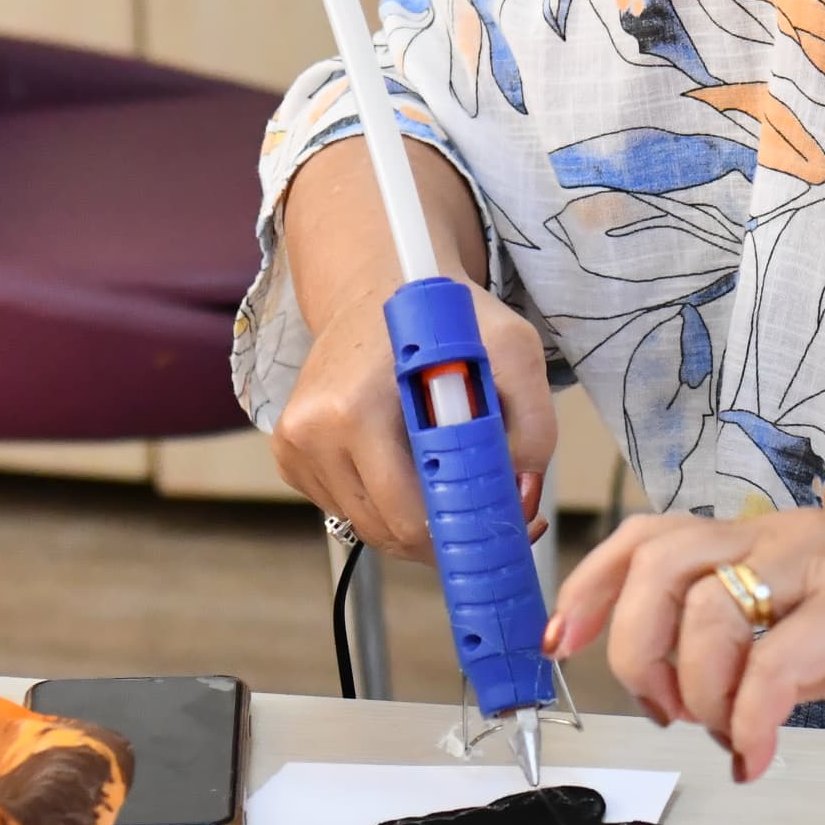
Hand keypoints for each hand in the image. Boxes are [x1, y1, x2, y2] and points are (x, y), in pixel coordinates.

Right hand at [270, 266, 553, 558]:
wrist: (378, 288)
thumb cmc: (443, 319)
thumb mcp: (512, 352)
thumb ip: (532, 427)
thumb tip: (520, 499)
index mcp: (353, 410)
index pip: (405, 515)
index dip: (460, 534)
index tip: (500, 533)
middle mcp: (311, 433)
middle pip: (387, 532)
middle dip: (444, 536)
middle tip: (492, 517)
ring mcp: (294, 448)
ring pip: (368, 528)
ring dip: (416, 523)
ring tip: (454, 483)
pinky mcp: (291, 457)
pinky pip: (348, 510)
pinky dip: (385, 504)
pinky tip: (411, 466)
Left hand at [547, 509, 824, 779]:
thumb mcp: (823, 623)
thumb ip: (760, 647)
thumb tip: (699, 697)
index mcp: (767, 536)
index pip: (649, 536)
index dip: (591, 585)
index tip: (563, 640)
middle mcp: (784, 537)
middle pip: (660, 566)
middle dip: (633, 644)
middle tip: (655, 703)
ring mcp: (821, 566)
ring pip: (708, 613)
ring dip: (696, 690)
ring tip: (724, 730)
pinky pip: (775, 666)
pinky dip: (752, 719)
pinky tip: (760, 752)